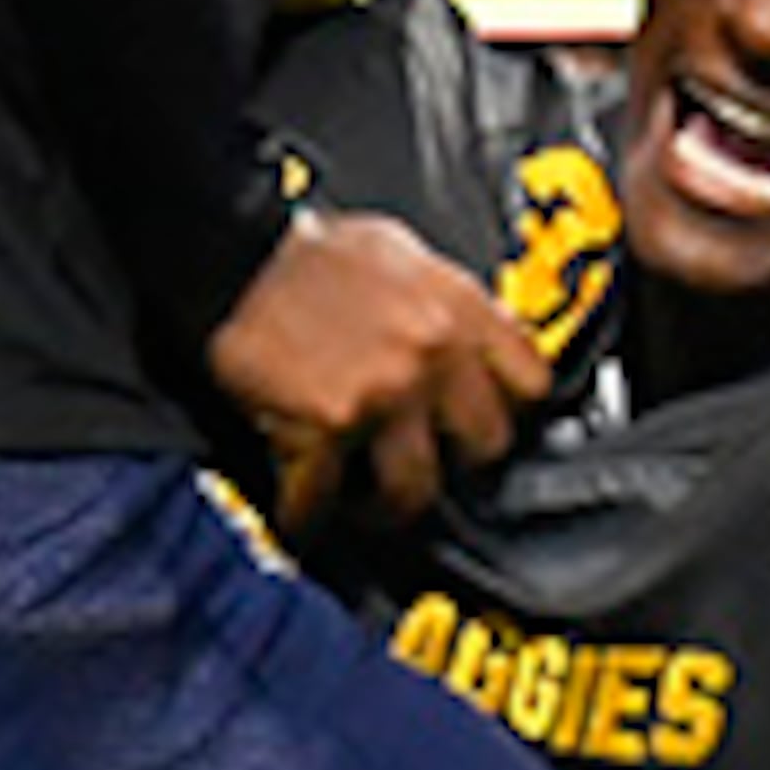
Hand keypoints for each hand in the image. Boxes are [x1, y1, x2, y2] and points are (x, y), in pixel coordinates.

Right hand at [205, 206, 552, 531]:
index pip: (531, 384)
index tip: (483, 424)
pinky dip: (306, 515)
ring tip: (363, 503)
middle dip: (454, 462)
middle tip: (424, 464)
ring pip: (416, 491)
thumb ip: (443, 304)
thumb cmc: (309, 254)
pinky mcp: (328, 427)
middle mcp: (432, 355)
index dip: (508, 412)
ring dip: (386, 506)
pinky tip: (300, 514)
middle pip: (485, 446)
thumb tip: (467, 339)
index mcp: (458, 310)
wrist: (237, 255)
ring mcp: (385, 395)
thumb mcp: (402, 255)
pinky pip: (325, 500)